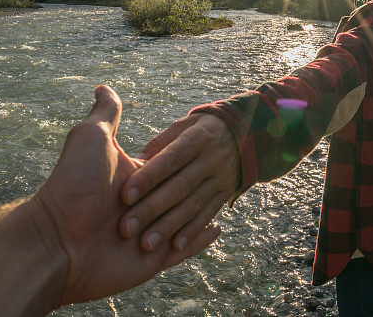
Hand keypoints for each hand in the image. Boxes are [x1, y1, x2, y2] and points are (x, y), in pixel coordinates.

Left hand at [34, 86, 220, 306]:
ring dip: (191, 215)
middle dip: (178, 193)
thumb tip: (102, 86)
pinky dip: (202, 239)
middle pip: (180, 191)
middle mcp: (147, 202)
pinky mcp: (157, 260)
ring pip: (187, 217)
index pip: (169, 163)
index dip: (175, 160)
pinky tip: (218, 228)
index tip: (193, 149)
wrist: (56, 242)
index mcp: (138, 175)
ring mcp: (154, 232)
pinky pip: (189, 247)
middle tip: (189, 186)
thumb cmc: (72, 185)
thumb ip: (105, 114)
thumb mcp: (90, 139)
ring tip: (213, 206)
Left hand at [118, 113, 240, 252]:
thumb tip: (134, 164)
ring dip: (169, 226)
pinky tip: (176, 247)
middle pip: (179, 187)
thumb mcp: (184, 125)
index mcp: (197, 139)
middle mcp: (211, 161)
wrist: (247, 132)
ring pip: (192, 205)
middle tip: (126, 227)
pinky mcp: (225, 195)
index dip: (148, 178)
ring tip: (146, 244)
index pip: (170, 160)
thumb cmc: (201, 129)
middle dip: (152, 208)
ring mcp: (220, 180)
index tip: (125, 195)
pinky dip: (193, 233)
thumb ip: (160, 144)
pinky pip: (208, 215)